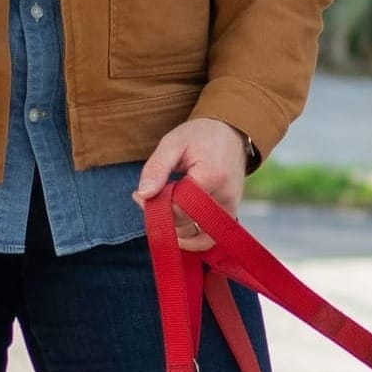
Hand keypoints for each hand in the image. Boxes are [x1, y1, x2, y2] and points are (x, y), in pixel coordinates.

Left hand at [134, 118, 247, 250]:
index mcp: (211, 177)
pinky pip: (209, 237)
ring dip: (176, 230)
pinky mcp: (230, 216)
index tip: (140, 195)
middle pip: (186, 224)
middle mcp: (225, 198)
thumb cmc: (202, 135)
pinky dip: (191, 236)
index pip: (177, 208)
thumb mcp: (172, 143)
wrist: (231, 133)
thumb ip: (156, 169)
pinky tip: (177, 225)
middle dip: (163, 217)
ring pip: (199, 237)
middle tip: (149, 199)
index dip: (154, 206)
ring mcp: (230, 210)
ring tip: (163, 209)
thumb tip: (143, 194)